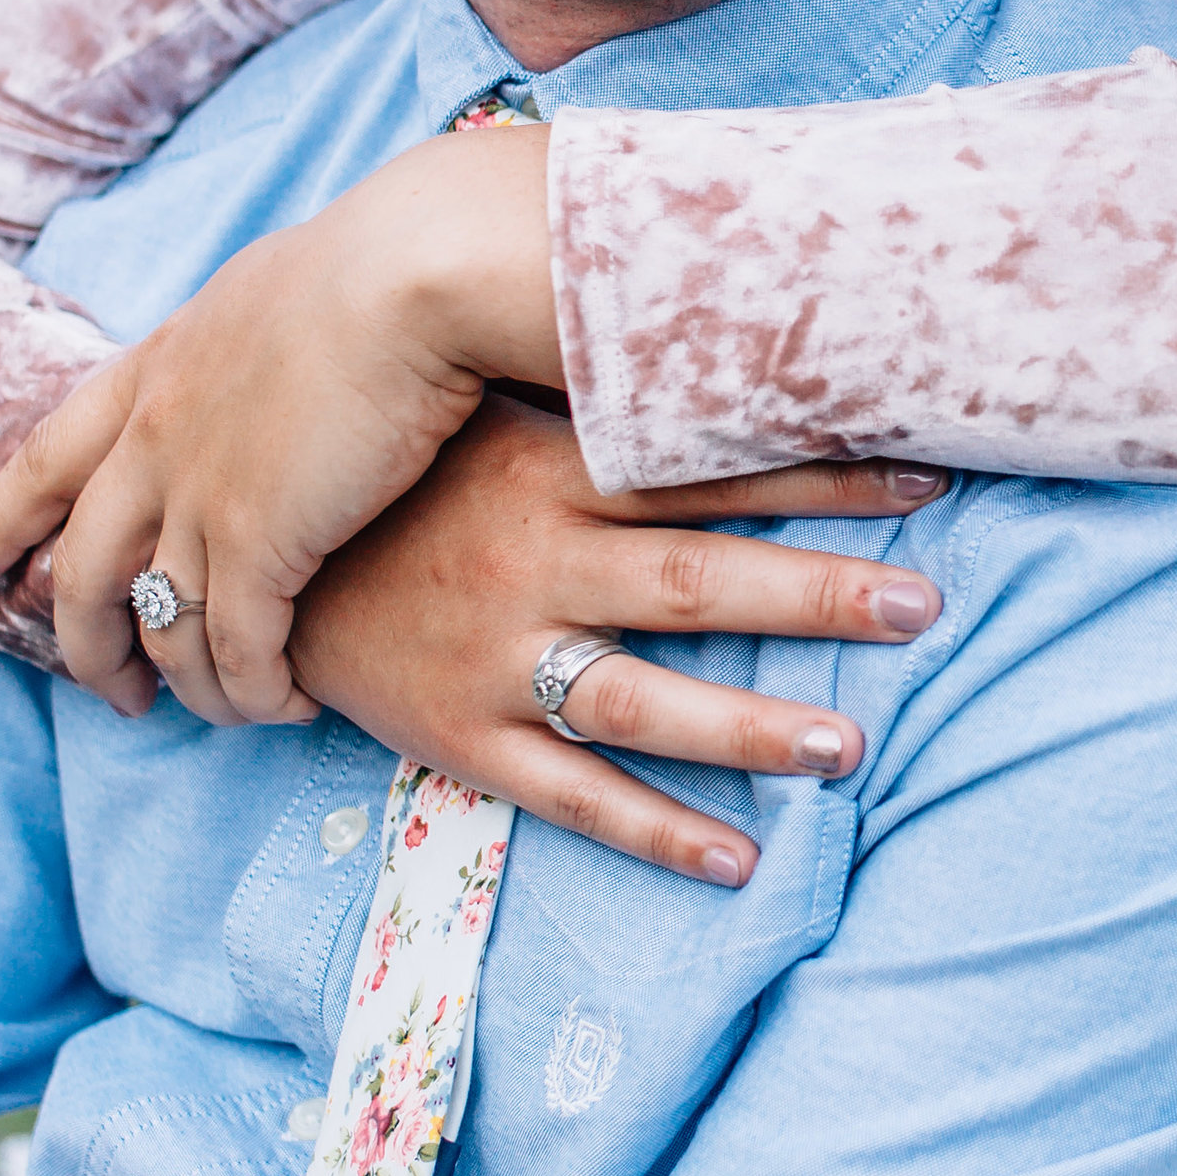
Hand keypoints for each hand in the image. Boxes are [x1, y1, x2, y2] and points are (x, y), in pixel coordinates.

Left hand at [0, 124, 597, 719]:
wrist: (415, 273)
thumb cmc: (383, 266)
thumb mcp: (277, 294)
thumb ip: (250, 344)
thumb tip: (281, 358)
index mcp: (156, 370)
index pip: (48, 456)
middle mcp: (157, 440)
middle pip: (83, 571)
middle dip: (87, 647)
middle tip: (115, 693)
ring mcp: (200, 496)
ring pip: (163, 628)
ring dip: (191, 687)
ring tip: (232, 711)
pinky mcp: (262, 545)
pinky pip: (236, 650)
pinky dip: (256, 691)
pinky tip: (290, 702)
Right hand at [285, 394, 941, 882]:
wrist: (254, 551)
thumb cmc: (397, 473)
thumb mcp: (486, 408)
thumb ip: (590, 384)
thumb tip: (707, 317)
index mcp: (545, 468)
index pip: (702, 467)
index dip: (814, 471)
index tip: (921, 472)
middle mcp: (532, 561)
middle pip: (694, 580)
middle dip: (813, 591)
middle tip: (922, 603)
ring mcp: (497, 656)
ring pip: (643, 700)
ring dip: (751, 725)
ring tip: (849, 744)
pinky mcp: (462, 734)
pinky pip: (572, 794)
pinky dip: (656, 832)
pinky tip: (739, 858)